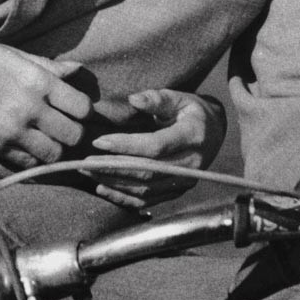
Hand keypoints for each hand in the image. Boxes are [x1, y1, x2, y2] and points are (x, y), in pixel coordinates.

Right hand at [0, 40, 90, 170]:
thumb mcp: (11, 54)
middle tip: (65, 127)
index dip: (83, 110)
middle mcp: (29, 109)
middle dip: (74, 132)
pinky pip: (28, 164)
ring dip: (57, 149)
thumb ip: (46, 66)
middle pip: (74, 135)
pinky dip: (35, 160)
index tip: (75, 108)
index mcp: (36, 81)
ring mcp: (11, 132)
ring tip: (50, 140)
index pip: (82, 107)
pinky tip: (30, 148)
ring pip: (54, 155)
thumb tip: (77, 70)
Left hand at [85, 89, 226, 207]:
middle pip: (147, 172)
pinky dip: (123, 198)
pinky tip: (103, 189)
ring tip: (89, 173)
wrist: (214, 133)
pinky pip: (147, 201)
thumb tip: (133, 99)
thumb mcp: (179, 98)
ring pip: (145, 189)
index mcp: (192, 136)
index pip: (156, 146)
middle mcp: (191, 164)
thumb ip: (156, 98)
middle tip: (86, 163)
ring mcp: (184, 182)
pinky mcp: (176, 193)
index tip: (99, 142)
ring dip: (113, 183)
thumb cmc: (191, 112)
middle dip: (113, 168)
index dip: (126, 146)